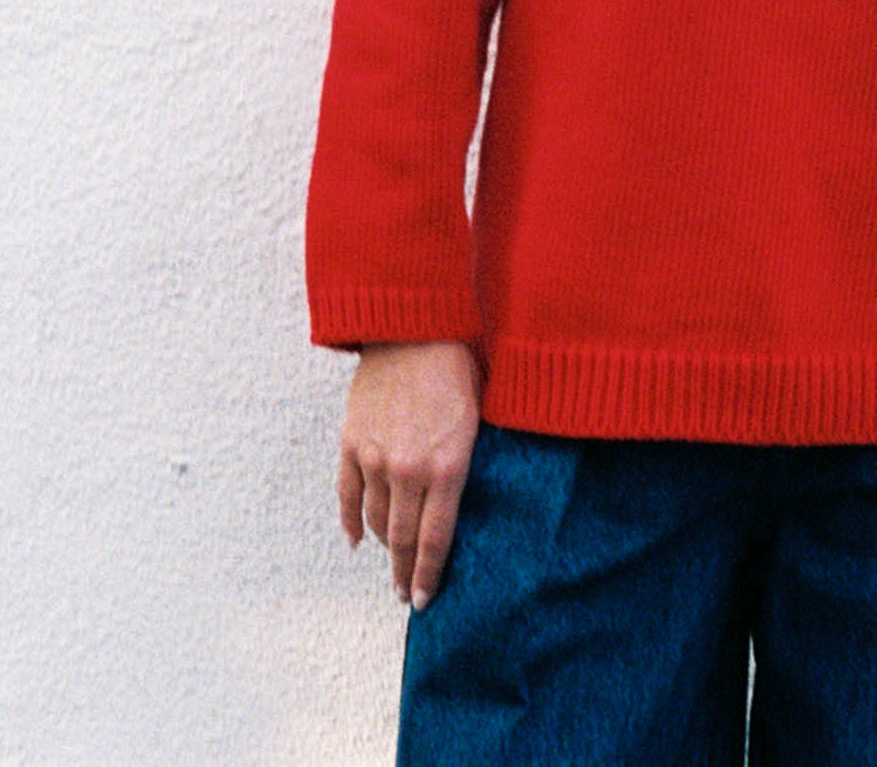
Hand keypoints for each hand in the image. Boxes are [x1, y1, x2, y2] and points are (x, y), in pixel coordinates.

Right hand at [337, 340, 480, 610]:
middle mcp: (409, 470)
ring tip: (390, 562)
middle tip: (405, 594)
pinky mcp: (352, 441)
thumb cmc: (459, 366)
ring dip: (383, 545)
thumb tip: (464, 502)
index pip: (435, 540)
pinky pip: (347, 494)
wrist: (414, 325)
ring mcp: (375, 457)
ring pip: (375, 520)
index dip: (428, 575)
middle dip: (404, 572)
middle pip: (402, 539)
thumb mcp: (479, 418)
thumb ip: (467, 464)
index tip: (424, 600)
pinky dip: (351, 521)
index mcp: (448, 467)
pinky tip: (357, 539)